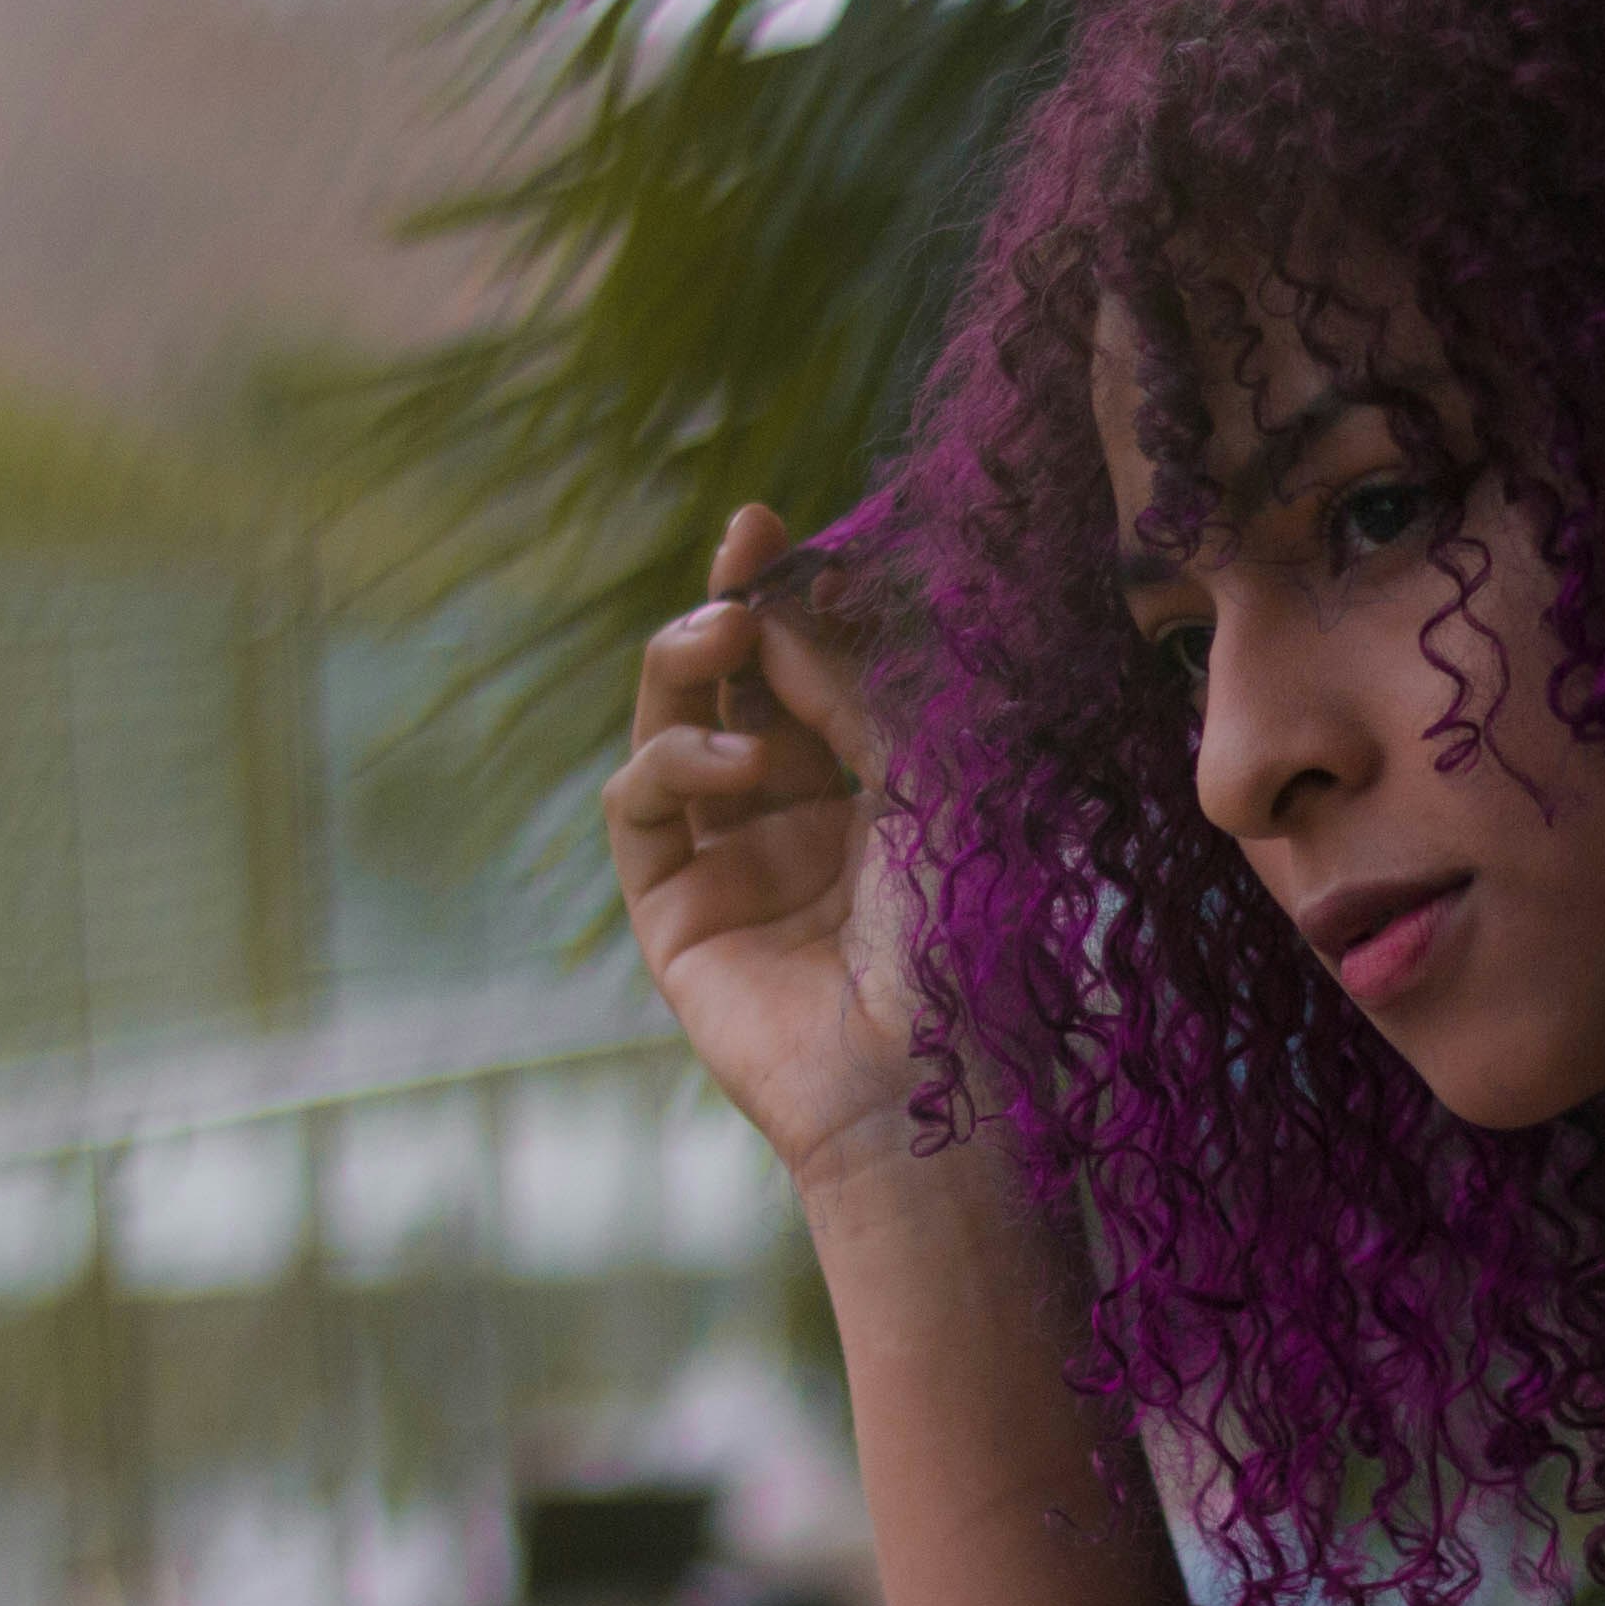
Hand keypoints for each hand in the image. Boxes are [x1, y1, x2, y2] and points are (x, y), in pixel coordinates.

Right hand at [605, 505, 926, 1190]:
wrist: (928, 1080)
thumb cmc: (963, 940)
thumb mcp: (934, 783)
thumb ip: (858, 690)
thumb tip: (784, 604)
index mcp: (873, 791)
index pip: (811, 670)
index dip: (792, 595)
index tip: (784, 525)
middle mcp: (794, 820)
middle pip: (732, 685)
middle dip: (732, 603)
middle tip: (745, 547)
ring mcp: (727, 864)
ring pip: (672, 728)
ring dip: (690, 664)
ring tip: (728, 631)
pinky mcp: (674, 912)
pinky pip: (641, 806)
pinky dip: (676, 759)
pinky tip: (739, 764)